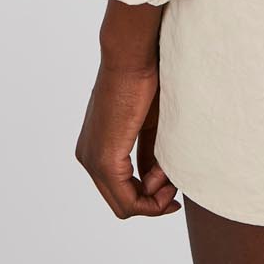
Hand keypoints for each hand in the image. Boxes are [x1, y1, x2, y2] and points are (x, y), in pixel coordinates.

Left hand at [74, 1, 179, 218]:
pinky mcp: (105, 160)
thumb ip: (147, 155)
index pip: (119, 189)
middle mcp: (87, 157)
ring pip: (123, 205)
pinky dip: (150, 200)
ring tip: (173, 180)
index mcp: (94, 147)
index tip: (172, 187)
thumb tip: (154, 182)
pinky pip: (128, 200)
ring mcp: (93, 161)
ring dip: (153, 201)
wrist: (132, 58)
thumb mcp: (148, 126)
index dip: (148, 198)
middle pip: (121, 203)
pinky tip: (167, 183)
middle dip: (152, 203)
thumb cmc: (143, 81)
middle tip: (175, 192)